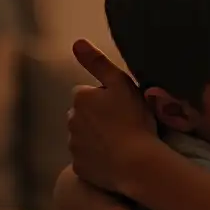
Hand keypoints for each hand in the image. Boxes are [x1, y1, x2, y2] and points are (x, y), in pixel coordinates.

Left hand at [68, 39, 156, 192]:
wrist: (137, 163)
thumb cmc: (134, 121)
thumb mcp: (122, 84)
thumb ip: (99, 62)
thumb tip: (77, 42)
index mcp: (81, 98)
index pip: (87, 94)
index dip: (105, 100)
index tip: (122, 109)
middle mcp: (71, 120)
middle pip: (83, 116)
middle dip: (96, 119)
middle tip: (123, 126)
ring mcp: (74, 146)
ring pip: (83, 138)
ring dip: (96, 139)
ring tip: (120, 145)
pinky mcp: (79, 167)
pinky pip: (86, 160)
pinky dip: (96, 159)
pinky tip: (114, 160)